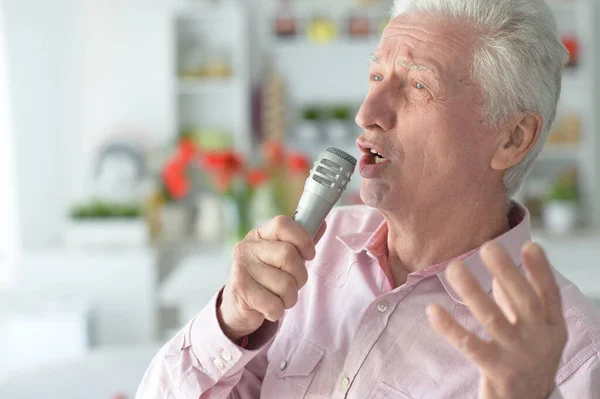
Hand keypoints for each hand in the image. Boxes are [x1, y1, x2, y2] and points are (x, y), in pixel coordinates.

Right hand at [218, 216, 325, 340]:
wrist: (237, 305)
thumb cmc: (266, 278)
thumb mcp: (281, 256)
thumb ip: (300, 242)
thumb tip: (322, 224)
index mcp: (259, 234)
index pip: (283, 224)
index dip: (302, 240)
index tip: (309, 255)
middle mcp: (247, 247)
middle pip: (288, 255)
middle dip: (299, 276)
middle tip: (293, 283)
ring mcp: (241, 268)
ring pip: (285, 285)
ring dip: (289, 297)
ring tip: (279, 297)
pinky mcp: (240, 291)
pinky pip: (274, 305)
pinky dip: (277, 311)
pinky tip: (268, 307)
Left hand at [427, 242, 566, 398]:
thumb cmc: (526, 358)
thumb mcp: (533, 330)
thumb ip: (518, 302)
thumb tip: (500, 270)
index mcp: (551, 326)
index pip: (549, 294)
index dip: (541, 270)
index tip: (529, 245)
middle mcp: (539, 340)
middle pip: (524, 301)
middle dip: (508, 272)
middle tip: (489, 246)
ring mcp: (519, 356)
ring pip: (493, 320)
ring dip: (472, 291)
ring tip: (454, 267)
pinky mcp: (498, 371)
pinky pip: (470, 346)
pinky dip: (450, 328)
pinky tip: (433, 310)